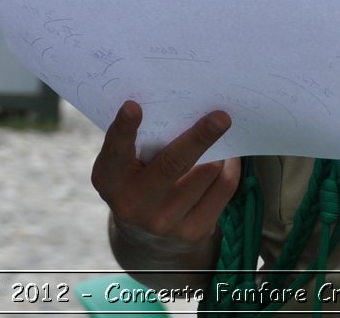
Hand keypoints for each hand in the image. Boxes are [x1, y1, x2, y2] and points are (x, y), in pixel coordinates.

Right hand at [91, 101, 239, 246]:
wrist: (146, 230)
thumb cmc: (137, 175)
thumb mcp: (126, 159)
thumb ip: (142, 137)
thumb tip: (184, 107)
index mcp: (110, 179)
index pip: (116, 151)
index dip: (123, 129)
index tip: (133, 106)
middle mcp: (135, 205)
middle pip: (172, 165)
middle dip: (199, 138)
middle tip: (220, 117)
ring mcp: (165, 222)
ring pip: (208, 172)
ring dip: (218, 149)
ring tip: (219, 136)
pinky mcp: (194, 232)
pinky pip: (224, 187)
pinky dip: (229, 166)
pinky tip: (226, 158)